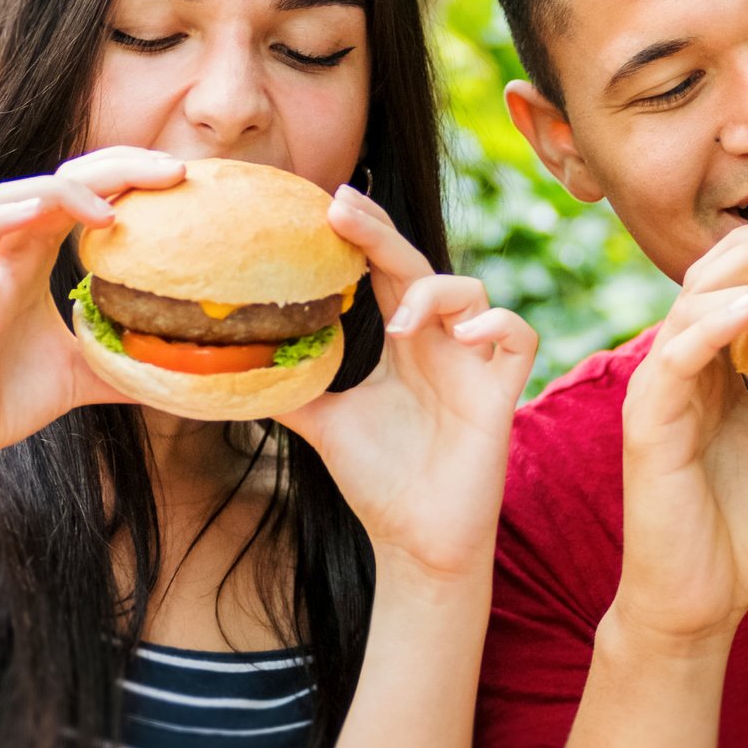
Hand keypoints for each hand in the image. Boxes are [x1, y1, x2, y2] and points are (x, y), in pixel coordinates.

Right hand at [0, 147, 185, 485]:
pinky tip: (39, 211)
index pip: (82, 197)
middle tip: (170, 171)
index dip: (126, 177)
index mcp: (37, 261)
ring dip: (63, 189)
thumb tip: (184, 376)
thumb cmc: (6, 399)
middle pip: (57, 182)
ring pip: (10, 198)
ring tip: (113, 208)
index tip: (177, 179)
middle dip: (113, 167)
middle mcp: (10, 256)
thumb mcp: (85, 377)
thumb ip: (126, 366)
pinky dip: (3, 222)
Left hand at [276, 187, 537, 582]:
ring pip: (474, 292)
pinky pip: (519, 338)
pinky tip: (463, 334)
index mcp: (403, 343)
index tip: (326, 205)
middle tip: (342, 209)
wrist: (414, 542)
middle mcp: (439, 345)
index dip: (364, 236)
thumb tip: (229, 368)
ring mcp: (472, 368)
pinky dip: (498, 324)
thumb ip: (288, 390)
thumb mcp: (322, 424)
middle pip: (418, 266)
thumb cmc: (378, 481)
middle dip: (382, 234)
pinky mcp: (499, 397)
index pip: (385, 272)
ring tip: (399, 324)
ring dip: (435, 293)